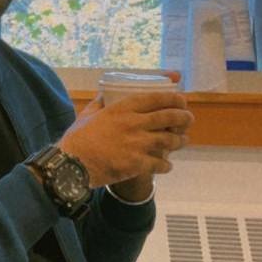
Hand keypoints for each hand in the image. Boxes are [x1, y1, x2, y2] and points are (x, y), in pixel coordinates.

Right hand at [58, 88, 193, 187]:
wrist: (72, 165)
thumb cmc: (77, 139)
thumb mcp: (87, 115)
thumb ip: (99, 104)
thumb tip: (104, 95)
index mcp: (122, 109)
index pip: (155, 98)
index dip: (173, 98)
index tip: (181, 100)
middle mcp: (134, 124)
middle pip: (169, 117)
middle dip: (183, 118)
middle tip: (188, 120)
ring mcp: (138, 144)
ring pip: (170, 140)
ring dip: (179, 141)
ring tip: (182, 141)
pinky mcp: (138, 164)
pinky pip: (161, 163)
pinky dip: (166, 165)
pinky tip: (167, 165)